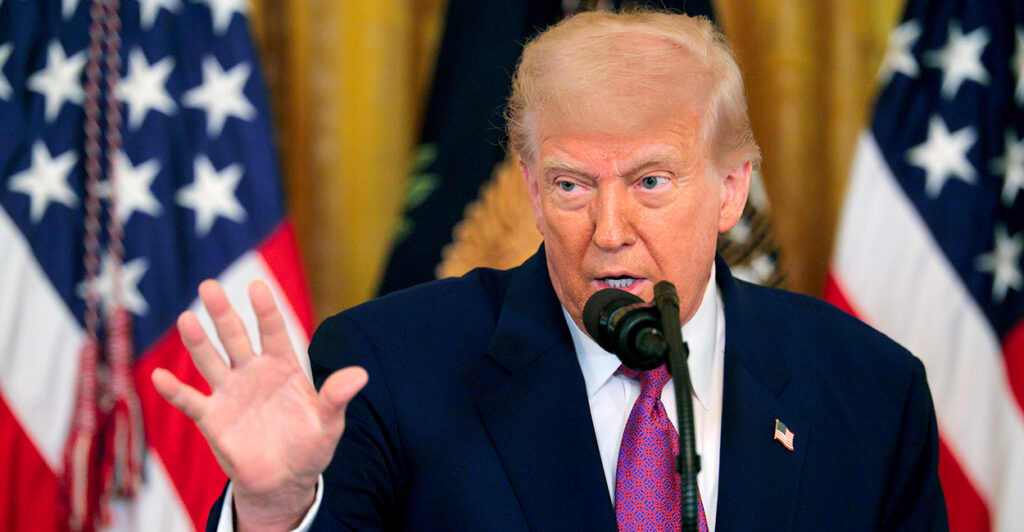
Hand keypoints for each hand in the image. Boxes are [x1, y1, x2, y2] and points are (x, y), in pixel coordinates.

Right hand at [152, 280, 367, 530]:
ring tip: (186, 319)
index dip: (266, 310)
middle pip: (235, 337)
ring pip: (210, 361)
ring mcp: (230, 392)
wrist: (284, 479)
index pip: (273, 332)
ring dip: (197, 342)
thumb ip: (337, 398)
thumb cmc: (310, 446)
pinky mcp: (212, 417)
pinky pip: (191, 400)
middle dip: (223, 313)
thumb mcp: (329, 424)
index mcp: (283, 367)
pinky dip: (175, 391)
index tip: (257, 286)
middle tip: (210, 285)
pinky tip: (158, 376)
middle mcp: (253, 372)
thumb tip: (360, 375)